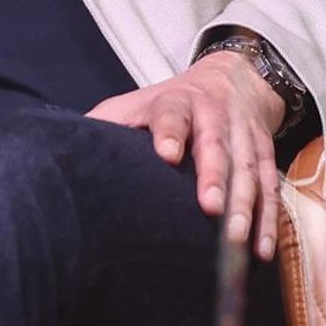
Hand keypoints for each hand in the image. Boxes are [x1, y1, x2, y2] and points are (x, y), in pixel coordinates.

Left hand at [88, 52, 287, 259]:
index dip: (170, 132)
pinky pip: (270, 186)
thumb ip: (105, 124)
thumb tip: (55, 150)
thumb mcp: (134, 103)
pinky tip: (262, 249)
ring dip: (246, 205)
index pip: (172, 114)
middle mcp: (214, 115)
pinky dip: (269, 218)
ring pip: (248, 169)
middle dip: (215, 175)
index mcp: (176, 102)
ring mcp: (243, 134)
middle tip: (210, 208)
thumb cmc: (169, 103)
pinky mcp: (265, 152)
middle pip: (216, 144)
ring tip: (237, 241)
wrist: (232, 76)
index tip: (167, 155)